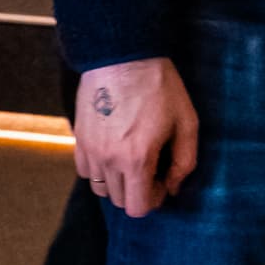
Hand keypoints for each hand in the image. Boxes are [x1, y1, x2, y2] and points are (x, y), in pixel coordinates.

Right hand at [74, 58, 198, 217]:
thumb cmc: (160, 86)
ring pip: (100, 188)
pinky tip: (116, 149)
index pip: (137, 208)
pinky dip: (100, 168)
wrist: (123, 56)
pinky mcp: (78, 139)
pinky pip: (85, 170)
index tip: (163, 179)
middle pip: (119, 200)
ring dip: (119, 182)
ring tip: (134, 158)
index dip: (154, 199)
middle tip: (153, 166)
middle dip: (138, 190)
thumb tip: (174, 187)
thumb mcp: (186, 120)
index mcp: (137, 158)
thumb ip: (185, 160)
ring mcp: (89, 150)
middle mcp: (108, 160)